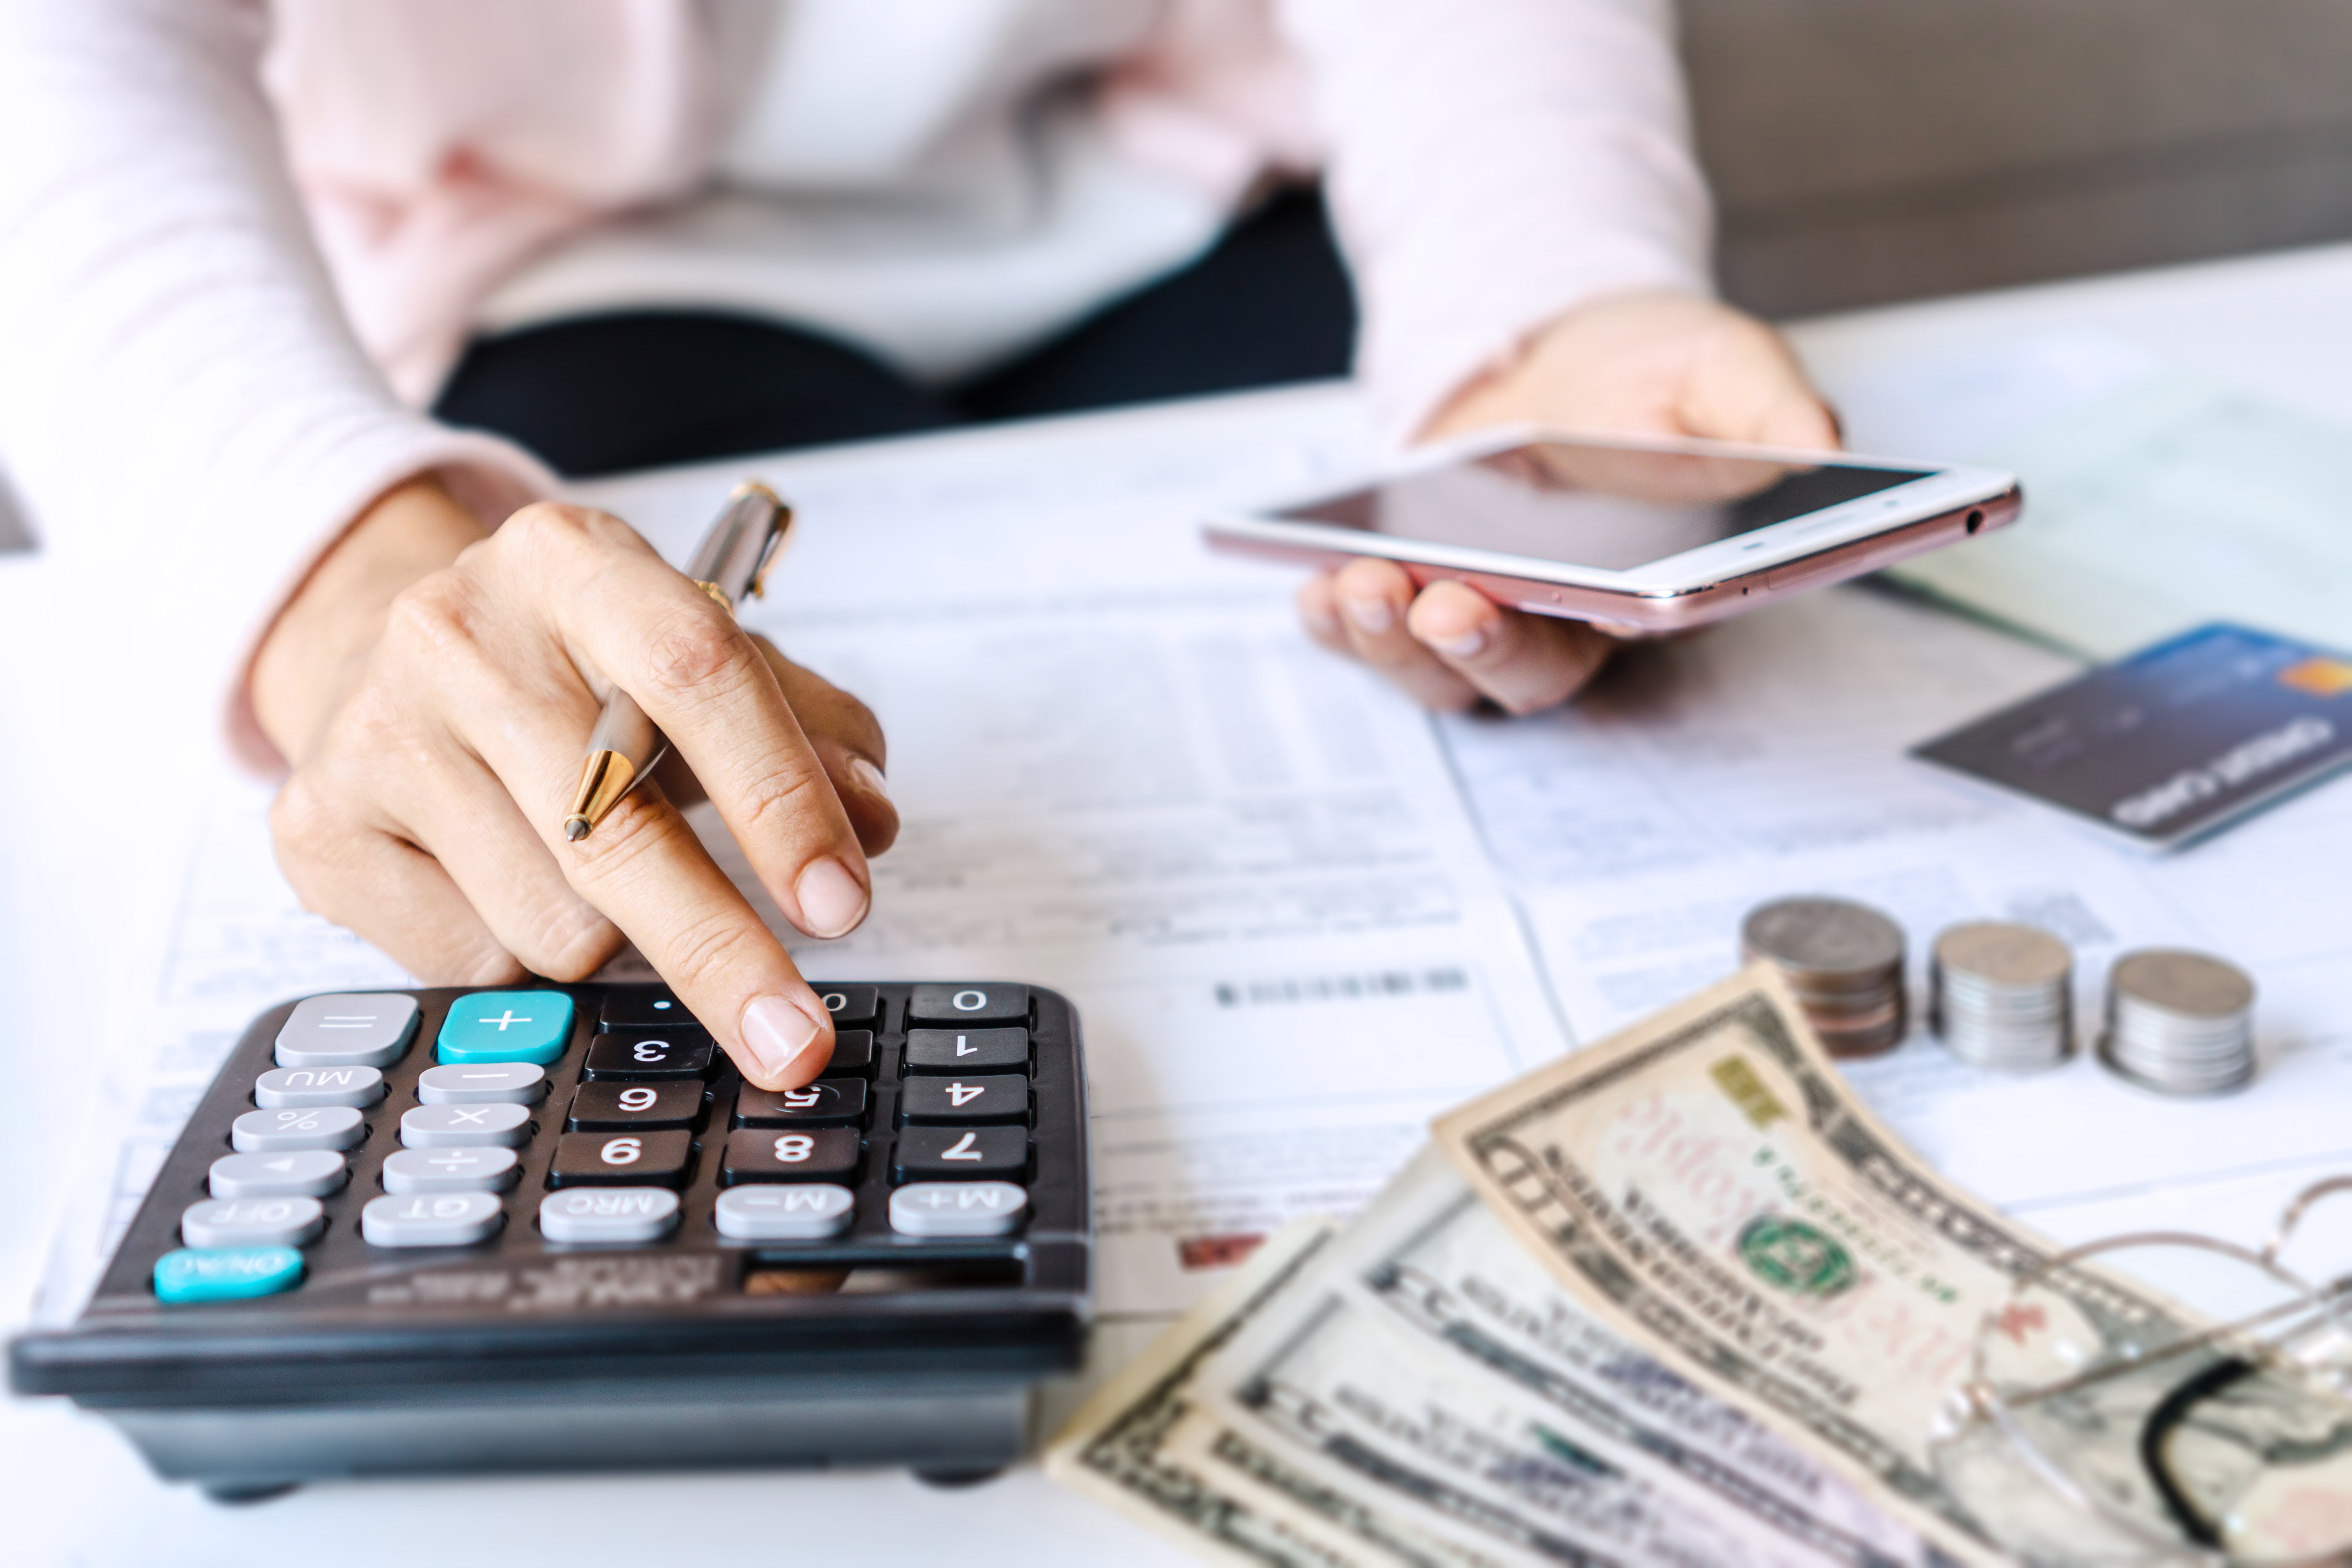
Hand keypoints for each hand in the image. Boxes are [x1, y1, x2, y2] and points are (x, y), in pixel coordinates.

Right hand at [250, 478, 897, 1090]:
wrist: (384, 655)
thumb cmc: (568, 671)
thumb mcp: (696, 660)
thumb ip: (807, 728)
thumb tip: (872, 820)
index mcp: (573, 562)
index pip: (696, 673)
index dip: (780, 798)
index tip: (839, 902)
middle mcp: (459, 631)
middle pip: (615, 825)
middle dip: (722, 950)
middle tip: (792, 1037)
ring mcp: (376, 731)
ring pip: (554, 917)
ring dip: (610, 937)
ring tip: (589, 871)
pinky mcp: (319, 830)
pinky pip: (472, 960)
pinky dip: (519, 955)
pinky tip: (504, 887)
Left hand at [1298, 289, 1840, 713]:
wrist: (1562, 352)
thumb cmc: (1653, 373)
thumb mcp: (1720, 365)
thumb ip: (1766, 408)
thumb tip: (1819, 445)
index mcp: (1661, 587)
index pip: (1648, 633)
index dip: (1620, 631)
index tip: (1599, 612)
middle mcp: (1574, 624)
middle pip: (1529, 671)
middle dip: (1484, 646)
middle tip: (1449, 605)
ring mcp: (1490, 616)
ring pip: (1440, 671)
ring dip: (1394, 640)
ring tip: (1360, 583)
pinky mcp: (1419, 596)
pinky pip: (1373, 638)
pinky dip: (1337, 623)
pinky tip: (1313, 584)